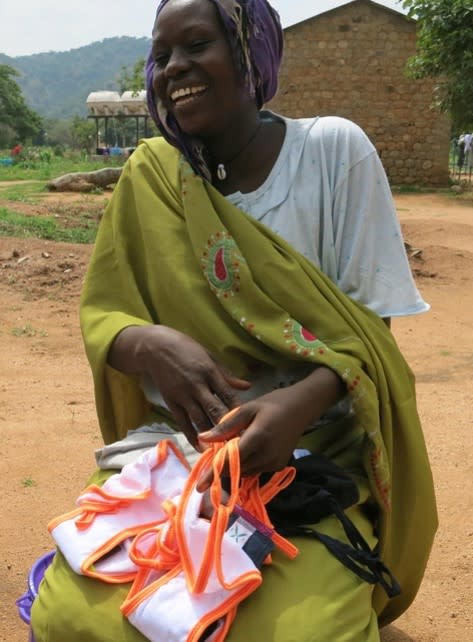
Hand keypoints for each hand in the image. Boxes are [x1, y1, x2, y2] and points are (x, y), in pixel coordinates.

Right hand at [108, 325, 249, 448]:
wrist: (155, 348)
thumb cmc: (186, 349)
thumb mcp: (209, 356)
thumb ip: (227, 375)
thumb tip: (248, 387)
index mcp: (209, 371)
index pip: (227, 394)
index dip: (238, 410)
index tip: (249, 423)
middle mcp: (196, 385)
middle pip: (215, 410)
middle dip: (227, 427)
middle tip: (240, 442)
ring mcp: (182, 395)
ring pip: (199, 420)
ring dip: (212, 436)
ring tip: (224, 449)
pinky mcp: (171, 402)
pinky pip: (183, 423)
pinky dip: (192, 436)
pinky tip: (201, 447)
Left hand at [197, 367, 343, 490]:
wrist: (301, 408)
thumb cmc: (272, 404)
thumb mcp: (247, 409)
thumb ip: (225, 426)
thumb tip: (202, 439)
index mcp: (257, 438)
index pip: (230, 461)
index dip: (213, 473)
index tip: (199, 485)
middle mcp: (266, 455)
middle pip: (236, 470)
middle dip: (222, 469)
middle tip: (211, 462)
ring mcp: (274, 463)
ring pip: (245, 472)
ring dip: (234, 467)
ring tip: (229, 453)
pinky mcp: (279, 466)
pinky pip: (256, 470)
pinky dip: (246, 465)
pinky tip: (246, 452)